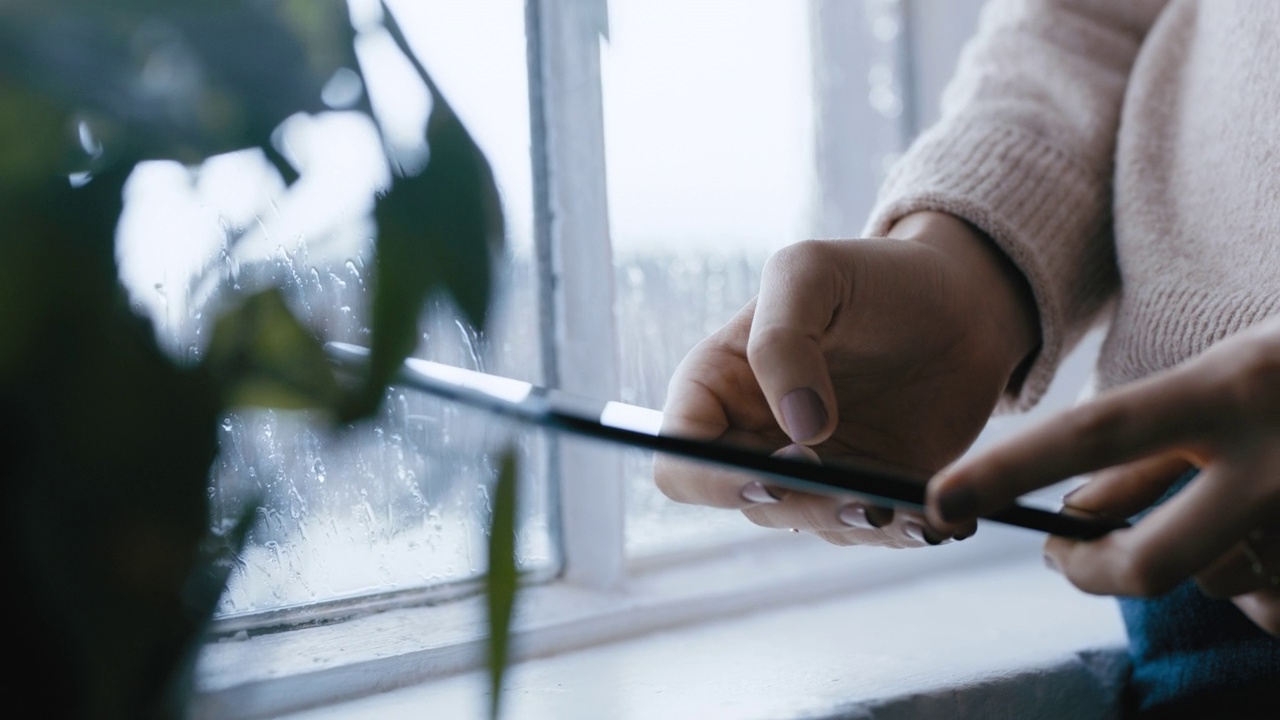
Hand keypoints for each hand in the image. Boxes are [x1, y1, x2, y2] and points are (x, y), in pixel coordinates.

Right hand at [655, 212, 1037, 546]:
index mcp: (716, 386)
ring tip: (908, 507)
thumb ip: (781, 341)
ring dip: (854, 520)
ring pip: (808, 522)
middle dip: (802, 504)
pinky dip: (900, 530)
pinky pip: (868, 531)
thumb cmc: (872, 275)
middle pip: (746, 503)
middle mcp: (753, 435)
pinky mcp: (865, 487)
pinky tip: (933, 516)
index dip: (712, 479)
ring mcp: (809, 467)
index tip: (775, 472)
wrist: (962, 299)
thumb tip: (798, 430)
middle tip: (861, 494)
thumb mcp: (811, 273)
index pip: (678, 459)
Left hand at [927, 315, 1279, 633]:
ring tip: (1240, 503)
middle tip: (1060, 555)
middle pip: (1148, 562)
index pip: (1099, 431)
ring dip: (1203, 561)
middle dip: (1088, 574)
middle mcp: (1279, 460)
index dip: (1012, 467)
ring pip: (1218, 585)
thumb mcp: (1233, 375)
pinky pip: (1270, 602)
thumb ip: (1153, 452)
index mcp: (1236, 386)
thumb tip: (1075, 516)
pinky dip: (1259, 578)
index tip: (941, 493)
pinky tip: (1276, 530)